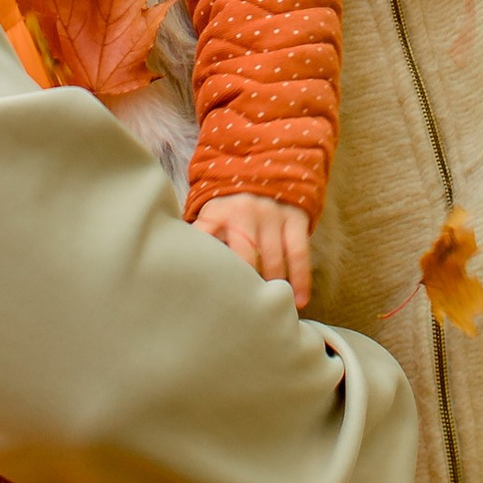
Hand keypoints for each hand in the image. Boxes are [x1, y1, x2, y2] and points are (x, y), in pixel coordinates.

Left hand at [192, 191, 313, 305]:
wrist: (264, 171)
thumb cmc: (229, 210)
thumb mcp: (209, 216)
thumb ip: (199, 241)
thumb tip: (182, 273)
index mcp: (217, 213)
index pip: (207, 242)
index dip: (209, 269)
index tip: (208, 297)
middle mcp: (244, 211)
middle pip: (244, 255)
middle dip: (244, 283)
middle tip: (242, 312)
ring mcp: (271, 214)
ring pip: (272, 258)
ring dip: (271, 286)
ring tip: (267, 310)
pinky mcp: (294, 218)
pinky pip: (298, 252)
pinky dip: (300, 278)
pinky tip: (299, 301)